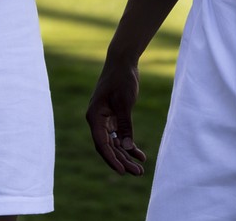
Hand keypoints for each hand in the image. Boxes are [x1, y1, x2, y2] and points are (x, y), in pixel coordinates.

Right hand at [86, 58, 147, 175]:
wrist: (122, 62)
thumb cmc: (121, 79)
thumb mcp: (125, 103)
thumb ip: (125, 126)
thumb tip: (126, 148)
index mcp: (94, 116)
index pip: (102, 144)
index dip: (112, 159)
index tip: (123, 172)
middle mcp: (97, 120)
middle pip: (108, 147)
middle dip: (123, 161)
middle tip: (138, 173)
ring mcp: (104, 119)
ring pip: (114, 143)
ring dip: (126, 156)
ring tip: (141, 169)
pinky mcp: (113, 117)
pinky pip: (119, 136)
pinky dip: (128, 145)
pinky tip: (140, 155)